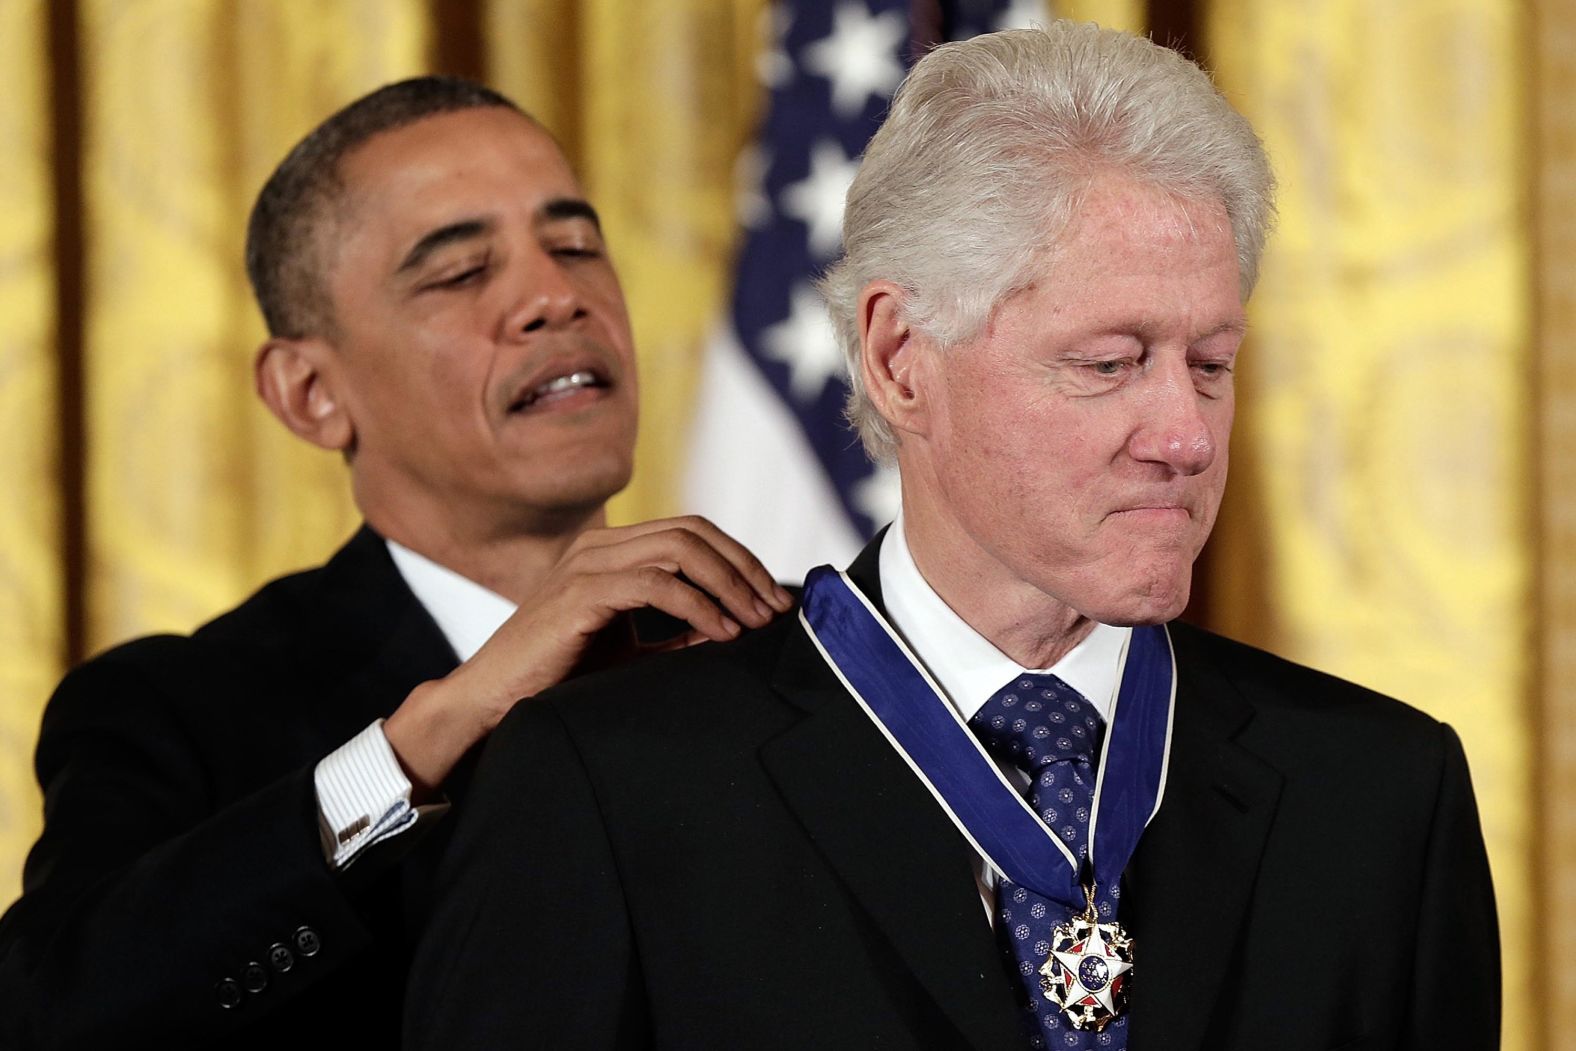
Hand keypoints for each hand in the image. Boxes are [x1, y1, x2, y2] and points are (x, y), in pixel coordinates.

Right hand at [383, 517, 791, 793]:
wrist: (492, 700)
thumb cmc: (558, 677)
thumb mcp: (629, 651)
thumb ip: (674, 634)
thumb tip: (729, 629)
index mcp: (610, 550)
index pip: (691, 531)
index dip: (739, 559)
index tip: (773, 600)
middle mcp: (599, 545)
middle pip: (694, 531)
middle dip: (744, 568)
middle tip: (776, 609)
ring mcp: (587, 563)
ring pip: (680, 549)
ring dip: (729, 584)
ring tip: (756, 621)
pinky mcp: (580, 592)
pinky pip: (656, 583)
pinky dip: (698, 605)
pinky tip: (722, 633)